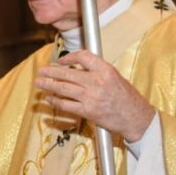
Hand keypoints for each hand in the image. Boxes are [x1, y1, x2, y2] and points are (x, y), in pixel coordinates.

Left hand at [35, 50, 154, 141]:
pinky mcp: (88, 111)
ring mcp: (91, 97)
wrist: (136, 118)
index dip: (69, 57)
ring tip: (39, 83)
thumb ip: (97, 71)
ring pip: (64, 88)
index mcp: (106, 70)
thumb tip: (77, 67)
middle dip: (51, 71)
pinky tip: (49, 98)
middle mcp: (97, 82)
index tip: (61, 60)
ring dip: (49, 85)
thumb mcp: (115, 77)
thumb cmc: (127, 97)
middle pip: (68, 73)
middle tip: (41, 70)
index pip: (83, 56)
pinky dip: (55, 101)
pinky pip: (66, 104)